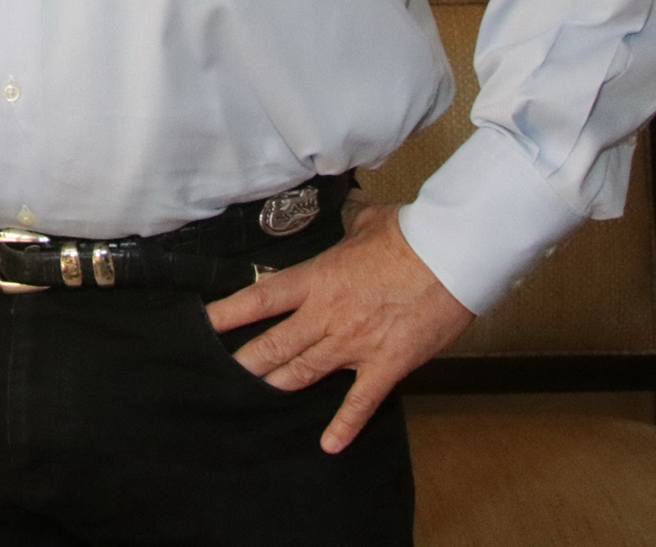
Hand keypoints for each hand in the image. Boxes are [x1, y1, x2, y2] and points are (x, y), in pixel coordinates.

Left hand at [206, 201, 472, 453]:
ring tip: (256, 394)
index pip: (261, 298)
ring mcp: (354, 344)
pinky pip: (360, 402)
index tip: (205, 323)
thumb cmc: (407, 235)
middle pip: (275, 344)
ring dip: (280, 384)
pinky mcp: (386, 365)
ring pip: (305, 372)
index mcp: (317, 279)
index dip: (230, 312)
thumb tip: (344, 210)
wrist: (449, 258)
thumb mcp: (366, 221)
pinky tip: (329, 445)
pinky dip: (344, 426)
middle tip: (224, 372)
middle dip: (247, 361)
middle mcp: (327, 315)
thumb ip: (346, 224)